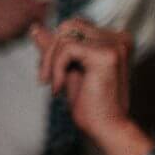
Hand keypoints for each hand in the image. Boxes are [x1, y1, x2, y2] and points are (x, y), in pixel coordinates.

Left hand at [31, 17, 135, 141]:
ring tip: (53, 85)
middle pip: (68, 26)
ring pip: (66, 35)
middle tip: (44, 78)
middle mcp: (119, 38)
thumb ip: (54, 49)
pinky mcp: (107, 55)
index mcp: (114, 39)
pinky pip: (67, 48)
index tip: (48, 73)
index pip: (74, 26)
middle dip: (49, 51)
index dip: (54, 46)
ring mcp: (115, 45)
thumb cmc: (89, 104)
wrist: (107, 129)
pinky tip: (58, 88)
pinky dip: (56, 67)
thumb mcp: (66, 70)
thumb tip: (34, 27)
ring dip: (50, 61)